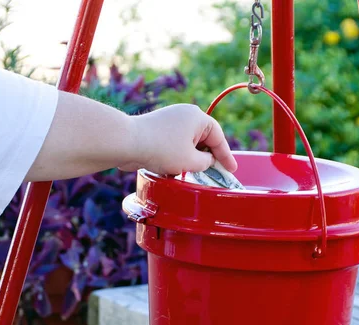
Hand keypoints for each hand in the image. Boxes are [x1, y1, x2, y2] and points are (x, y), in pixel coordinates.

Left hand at [26, 93, 236, 181]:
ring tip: (184, 174)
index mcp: (197, 118)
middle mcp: (184, 115)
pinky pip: (171, 145)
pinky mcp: (155, 130)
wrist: (126, 142)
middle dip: (205, 158)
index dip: (226, 156)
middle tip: (211, 174)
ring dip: (187, 160)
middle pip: (202, 139)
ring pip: (186, 144)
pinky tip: (168, 170)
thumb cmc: (161, 150)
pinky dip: (173, 157)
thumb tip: (205, 160)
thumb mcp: (191, 161)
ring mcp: (168, 121)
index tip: (232, 170)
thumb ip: (206, 162)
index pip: (218, 138)